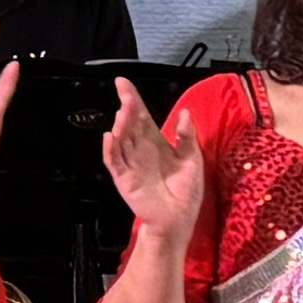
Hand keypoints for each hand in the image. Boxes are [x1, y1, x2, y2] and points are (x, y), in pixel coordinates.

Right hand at [100, 84, 206, 245]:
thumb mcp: (192, 159)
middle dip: (127, 108)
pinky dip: (110, 149)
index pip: (141, 116)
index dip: (132, 99)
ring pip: (121, 140)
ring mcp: (130, 164)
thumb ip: (187, 137)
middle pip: (129, 124)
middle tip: (126, 96)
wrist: (178, 219)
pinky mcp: (124, 179)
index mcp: (155, 143)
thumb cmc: (186, 191)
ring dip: (120, 125)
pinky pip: (114, 161)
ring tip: (123, 112)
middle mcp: (139, 150)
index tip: (123, 83)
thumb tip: (185, 113)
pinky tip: (110, 137)